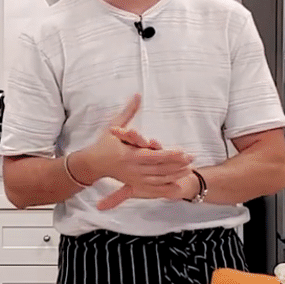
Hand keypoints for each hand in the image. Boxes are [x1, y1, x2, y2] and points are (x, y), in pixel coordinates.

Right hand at [82, 94, 193, 209]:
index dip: (170, 155)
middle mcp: (132, 169)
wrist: (92, 164)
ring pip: (158, 179)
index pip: (153, 156)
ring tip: (189, 169)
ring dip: (175, 175)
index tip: (184, 152)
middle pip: (159, 169)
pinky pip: (152, 188)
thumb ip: (128, 112)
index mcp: (128, 155)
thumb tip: (138, 95)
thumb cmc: (103, 144)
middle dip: (178, 165)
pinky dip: (166, 188)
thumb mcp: (115, 126)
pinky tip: (177, 186)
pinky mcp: (134, 184)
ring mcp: (134, 179)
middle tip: (193, 159)